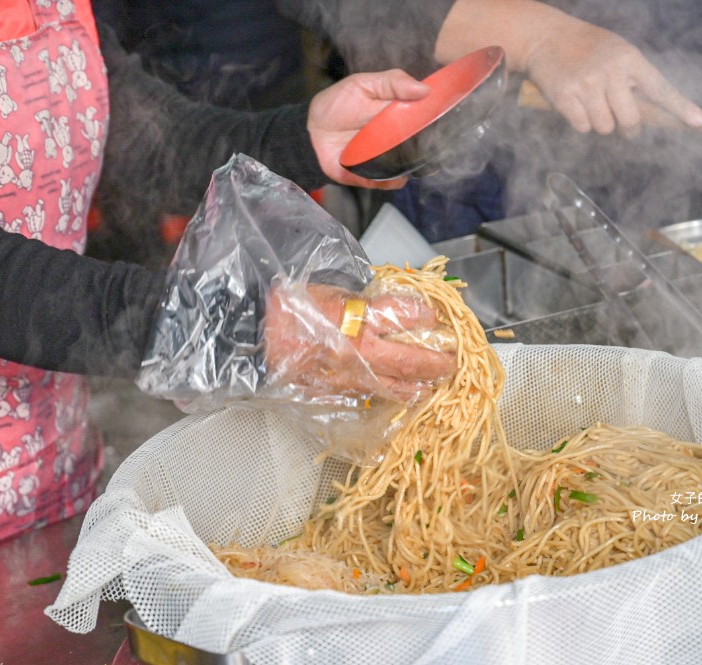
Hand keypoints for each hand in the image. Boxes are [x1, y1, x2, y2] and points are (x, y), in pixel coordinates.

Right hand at [264, 283, 456, 402]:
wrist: (251, 332)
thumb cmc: (287, 305)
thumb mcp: (330, 290)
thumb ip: (362, 302)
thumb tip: (388, 309)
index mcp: (356, 318)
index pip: (404, 317)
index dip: (423, 317)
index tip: (434, 318)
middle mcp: (357, 351)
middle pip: (409, 360)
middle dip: (435, 361)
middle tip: (451, 360)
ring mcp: (346, 377)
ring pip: (392, 387)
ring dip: (416, 386)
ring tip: (431, 385)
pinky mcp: (332, 393)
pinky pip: (364, 397)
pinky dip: (383, 397)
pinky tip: (395, 396)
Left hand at [307, 70, 429, 188]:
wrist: (312, 131)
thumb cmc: (338, 104)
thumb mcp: (364, 84)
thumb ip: (393, 82)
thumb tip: (426, 90)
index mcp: (402, 114)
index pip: (429, 119)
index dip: (439, 119)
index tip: (444, 117)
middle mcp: (399, 138)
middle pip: (424, 144)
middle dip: (429, 143)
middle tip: (420, 135)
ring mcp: (389, 158)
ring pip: (412, 164)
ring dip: (413, 161)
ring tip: (402, 151)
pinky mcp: (376, 176)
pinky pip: (393, 182)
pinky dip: (395, 180)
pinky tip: (393, 173)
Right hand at [524, 19, 701, 135]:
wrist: (546, 37)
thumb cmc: (587, 48)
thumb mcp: (617, 52)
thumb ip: (633, 78)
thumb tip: (648, 112)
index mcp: (629, 59)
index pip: (660, 88)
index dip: (680, 107)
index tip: (698, 122)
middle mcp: (610, 71)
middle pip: (630, 119)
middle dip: (629, 128)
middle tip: (625, 127)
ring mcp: (586, 84)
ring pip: (604, 126)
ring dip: (600, 124)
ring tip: (592, 106)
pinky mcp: (564, 96)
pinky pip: (582, 126)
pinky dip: (581, 123)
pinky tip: (575, 106)